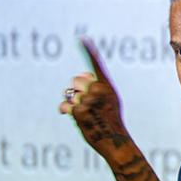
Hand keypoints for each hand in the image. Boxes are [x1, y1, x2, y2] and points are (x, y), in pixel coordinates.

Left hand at [60, 39, 130, 159]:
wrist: (115, 141)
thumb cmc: (111, 120)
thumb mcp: (110, 101)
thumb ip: (97, 87)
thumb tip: (81, 77)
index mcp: (107, 86)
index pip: (96, 65)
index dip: (88, 51)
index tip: (81, 39)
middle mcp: (99, 91)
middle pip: (76, 80)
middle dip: (77, 90)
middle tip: (85, 102)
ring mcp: (89, 101)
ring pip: (69, 94)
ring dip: (73, 103)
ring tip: (85, 114)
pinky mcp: (79, 111)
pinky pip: (65, 105)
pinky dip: (67, 112)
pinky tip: (78, 118)